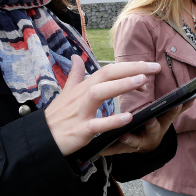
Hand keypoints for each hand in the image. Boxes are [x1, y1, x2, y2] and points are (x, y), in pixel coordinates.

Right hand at [44, 58, 160, 156]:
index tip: (149, 65)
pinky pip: (97, 125)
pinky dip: (111, 121)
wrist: (41, 138)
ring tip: (142, 83)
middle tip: (154, 68)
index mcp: (83, 87)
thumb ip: (75, 74)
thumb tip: (75, 57)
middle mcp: (82, 96)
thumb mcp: (66, 92)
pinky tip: (128, 118)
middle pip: (107, 75)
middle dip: (131, 69)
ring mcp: (81, 112)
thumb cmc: (56, 115)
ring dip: (121, 86)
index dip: (129, 66)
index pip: (108, 70)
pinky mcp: (80, 131)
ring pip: (100, 93)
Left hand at [102, 99, 194, 155]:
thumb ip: (181, 107)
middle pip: (154, 129)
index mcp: (162, 121)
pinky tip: (101, 149)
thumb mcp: (168, 117)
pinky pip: (116, 150)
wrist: (144, 147)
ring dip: (131, 139)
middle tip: (150, 119)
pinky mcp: (124, 149)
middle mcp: (152, 133)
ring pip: (136, 142)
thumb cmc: (154, 126)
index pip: (172, 114)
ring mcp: (139, 143)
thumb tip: (195, 95)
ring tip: (124, 135)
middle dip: (153, 125)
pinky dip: (109, 150)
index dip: (177, 109)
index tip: (180, 102)